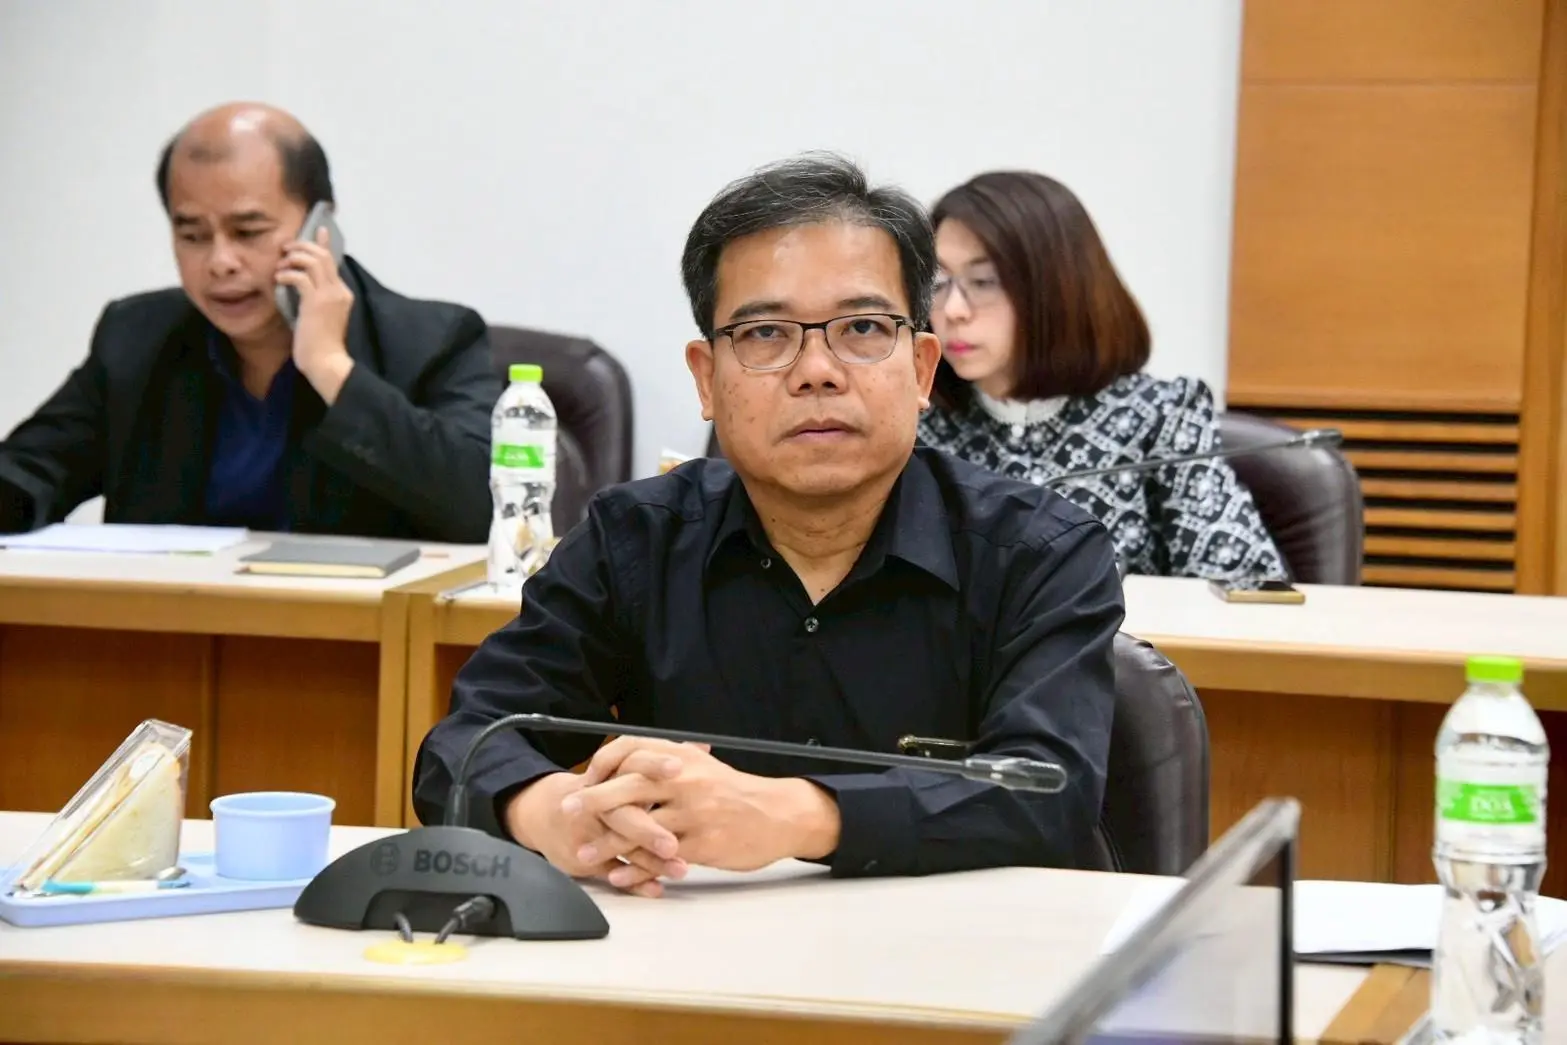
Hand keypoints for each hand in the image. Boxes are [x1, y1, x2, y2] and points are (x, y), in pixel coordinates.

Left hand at [275, 226, 354, 402]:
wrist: (326, 363)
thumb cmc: (321, 347)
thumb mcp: (322, 318)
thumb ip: (315, 301)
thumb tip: (301, 289)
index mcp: (343, 294)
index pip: (332, 262)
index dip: (322, 244)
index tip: (318, 230)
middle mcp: (339, 290)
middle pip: (323, 255)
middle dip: (303, 246)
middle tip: (286, 248)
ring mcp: (329, 295)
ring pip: (313, 260)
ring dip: (293, 258)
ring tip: (280, 265)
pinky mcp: (316, 302)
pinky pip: (299, 277)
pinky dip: (286, 274)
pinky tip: (278, 279)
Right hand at [502, 769, 688, 898]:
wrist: (546, 813)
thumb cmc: (597, 789)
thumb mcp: (621, 768)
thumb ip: (661, 762)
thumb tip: (701, 747)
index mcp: (607, 776)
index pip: (630, 765)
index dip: (653, 765)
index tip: (679, 768)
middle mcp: (596, 805)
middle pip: (622, 815)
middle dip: (648, 831)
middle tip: (674, 842)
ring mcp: (589, 834)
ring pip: (620, 848)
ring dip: (651, 861)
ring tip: (680, 869)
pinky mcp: (585, 859)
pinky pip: (611, 872)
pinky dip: (635, 882)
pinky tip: (657, 888)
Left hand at [569, 738, 840, 889]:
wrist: (778, 814)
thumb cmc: (735, 792)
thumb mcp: (702, 766)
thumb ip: (668, 762)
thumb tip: (631, 757)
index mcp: (682, 758)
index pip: (632, 751)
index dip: (603, 765)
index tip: (584, 780)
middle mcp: (686, 780)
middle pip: (630, 786)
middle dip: (594, 800)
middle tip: (566, 811)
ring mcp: (695, 812)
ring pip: (641, 827)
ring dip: (608, 842)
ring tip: (583, 853)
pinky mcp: (704, 843)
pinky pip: (661, 858)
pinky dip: (637, 869)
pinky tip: (618, 876)